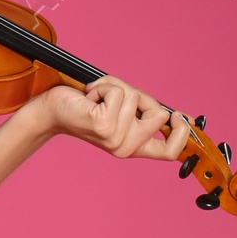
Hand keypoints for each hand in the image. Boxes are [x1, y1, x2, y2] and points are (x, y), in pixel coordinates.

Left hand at [32, 78, 196, 162]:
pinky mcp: (103, 125)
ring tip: (97, 98)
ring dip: (115, 87)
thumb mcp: (123, 111)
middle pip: (159, 113)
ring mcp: (115, 138)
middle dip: (139, 96)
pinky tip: (89, 97)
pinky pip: (118, 92)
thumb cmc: (88, 107)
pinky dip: (103, 86)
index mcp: (134, 147)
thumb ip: (146, 113)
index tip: (178, 117)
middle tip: (114, 99)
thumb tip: (180, 115)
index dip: (182, 133)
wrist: (54, 111)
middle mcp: (125, 148)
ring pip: (136, 97)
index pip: (170, 152)